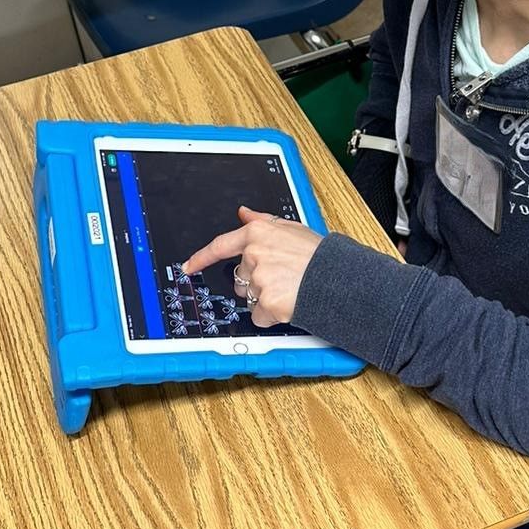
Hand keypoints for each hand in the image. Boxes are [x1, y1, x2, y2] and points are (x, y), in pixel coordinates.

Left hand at [180, 206, 322, 327]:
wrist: (339, 278)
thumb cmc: (319, 255)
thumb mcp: (292, 228)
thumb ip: (263, 220)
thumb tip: (244, 212)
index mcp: (258, 233)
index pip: (220, 246)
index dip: (201, 258)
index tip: (188, 266)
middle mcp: (254, 254)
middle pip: (239, 277)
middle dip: (255, 281)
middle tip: (282, 277)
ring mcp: (259, 280)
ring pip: (249, 298)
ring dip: (265, 298)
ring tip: (289, 289)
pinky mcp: (266, 303)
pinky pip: (259, 315)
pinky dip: (271, 315)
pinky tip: (288, 303)